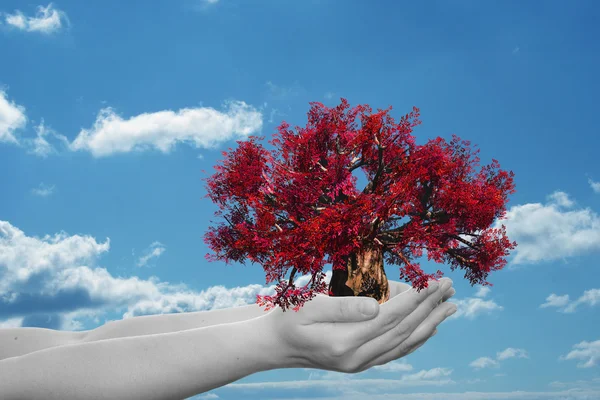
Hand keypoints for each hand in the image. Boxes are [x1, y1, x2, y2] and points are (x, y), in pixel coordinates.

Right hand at [265, 278, 455, 373]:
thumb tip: (379, 306)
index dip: (416, 299)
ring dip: (430, 323)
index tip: (434, 281)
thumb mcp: (309, 305)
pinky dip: (416, 339)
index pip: (392, 317)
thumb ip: (344, 307)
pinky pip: (396, 352)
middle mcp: (357, 358)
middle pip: (404, 331)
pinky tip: (430, 328)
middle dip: (430, 307)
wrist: (276, 346)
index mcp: (344, 342)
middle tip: (450, 287)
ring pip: (404, 343)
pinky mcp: (361, 363)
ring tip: (450, 306)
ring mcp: (361, 364)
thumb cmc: (288, 318)